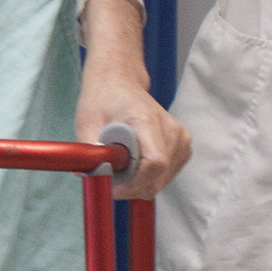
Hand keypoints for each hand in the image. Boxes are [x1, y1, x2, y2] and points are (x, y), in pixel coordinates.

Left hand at [73, 75, 190, 201]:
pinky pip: (166, 176)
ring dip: (138, 183)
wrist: (121, 84)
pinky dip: (148, 178)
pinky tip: (134, 163)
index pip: (155, 163)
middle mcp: (172, 129)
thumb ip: (93, 154)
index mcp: (148, 120)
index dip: (133, 183)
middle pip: (158, 177)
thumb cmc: (103, 101)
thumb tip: (96, 181)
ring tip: (120, 165)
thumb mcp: (88, 124)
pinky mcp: (183, 147)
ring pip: (161, 181)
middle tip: (109, 178)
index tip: (111, 187)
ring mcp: (181, 139)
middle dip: (131, 187)